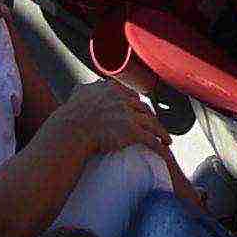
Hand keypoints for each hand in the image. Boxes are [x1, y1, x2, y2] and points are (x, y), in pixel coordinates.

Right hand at [56, 78, 171, 160]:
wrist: (70, 129)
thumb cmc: (70, 115)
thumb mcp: (78, 94)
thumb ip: (84, 89)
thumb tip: (81, 88)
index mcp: (113, 89)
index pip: (131, 96)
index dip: (136, 105)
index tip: (139, 112)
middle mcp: (124, 100)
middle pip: (143, 109)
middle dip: (150, 118)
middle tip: (154, 126)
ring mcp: (129, 115)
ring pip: (151, 123)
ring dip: (160, 131)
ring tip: (166, 139)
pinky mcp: (132, 131)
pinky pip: (150, 139)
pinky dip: (159, 145)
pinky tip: (165, 148)